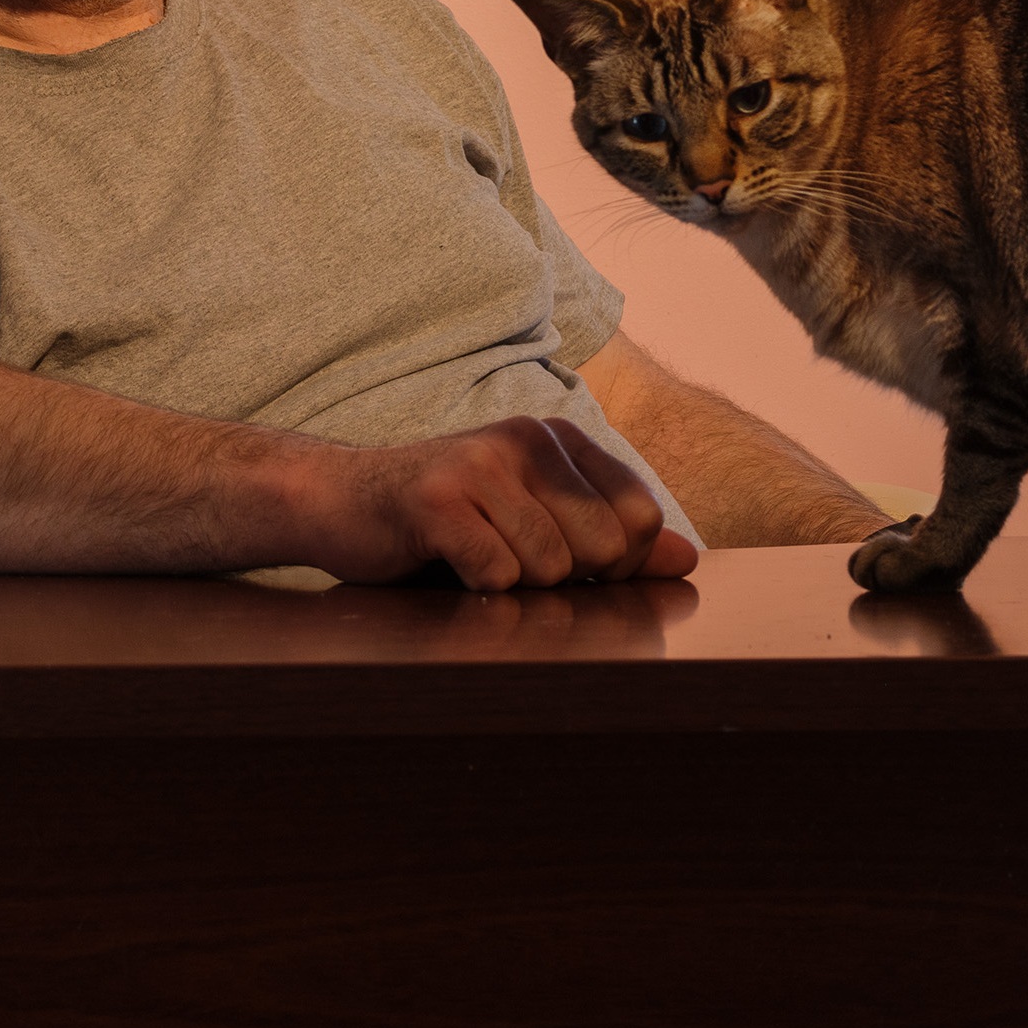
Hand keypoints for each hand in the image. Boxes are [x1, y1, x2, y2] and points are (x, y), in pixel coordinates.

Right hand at [300, 415, 696, 589]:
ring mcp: (479, 465)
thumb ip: (615, 540)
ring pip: (550, 567)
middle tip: (511, 561)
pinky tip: (447, 563)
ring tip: (475, 558)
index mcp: (559, 439)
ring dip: (514, 585)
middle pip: (602, 547)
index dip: (619, 564)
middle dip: (565, 579)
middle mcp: (525, 439)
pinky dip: (476, 588)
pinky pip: (496, 574)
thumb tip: (688, 560)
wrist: (340, 501)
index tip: (572, 567)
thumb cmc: (448, 521)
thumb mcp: (536, 522)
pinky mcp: (435, 500)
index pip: (641, 516)